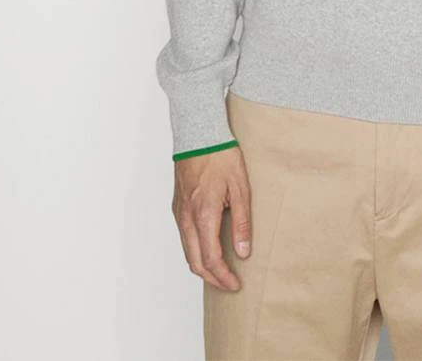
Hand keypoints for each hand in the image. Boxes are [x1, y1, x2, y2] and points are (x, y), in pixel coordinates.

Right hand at [172, 145, 250, 291]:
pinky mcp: (177, 207)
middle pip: (194, 261)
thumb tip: (243, 251)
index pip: (211, 258)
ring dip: (202, 266)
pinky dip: (195, 251)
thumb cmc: (221, 157)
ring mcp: (179, 212)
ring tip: (221, 271)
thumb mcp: (240, 188)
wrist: (199, 136)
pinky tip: (209, 249)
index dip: (223, 276)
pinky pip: (184, 237)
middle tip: (229, 284)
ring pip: (187, 251)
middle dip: (212, 278)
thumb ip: (242, 222)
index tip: (236, 285)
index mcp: (203, 214)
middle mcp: (187, 217)